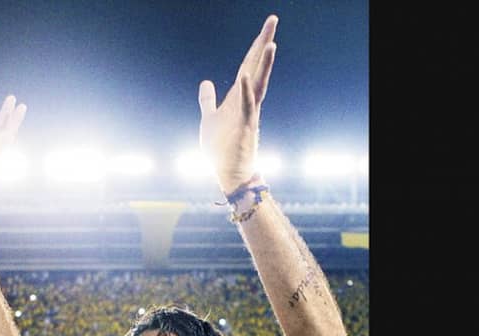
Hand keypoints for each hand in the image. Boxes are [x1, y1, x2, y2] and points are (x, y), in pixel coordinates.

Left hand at [198, 15, 276, 193]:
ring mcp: (248, 113)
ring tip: (271, 43)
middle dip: (264, 43)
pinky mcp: (245, 127)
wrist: (228, 173)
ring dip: (264, 64)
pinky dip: (245, 92)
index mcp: (238, 96)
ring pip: (258, 84)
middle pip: (256, 66)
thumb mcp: (209, 118)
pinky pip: (246, 107)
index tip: (266, 26)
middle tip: (273, 20)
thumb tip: (205, 82)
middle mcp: (247, 101)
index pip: (248, 64)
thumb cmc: (221, 148)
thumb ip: (208, 99)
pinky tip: (246, 76)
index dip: (256, 45)